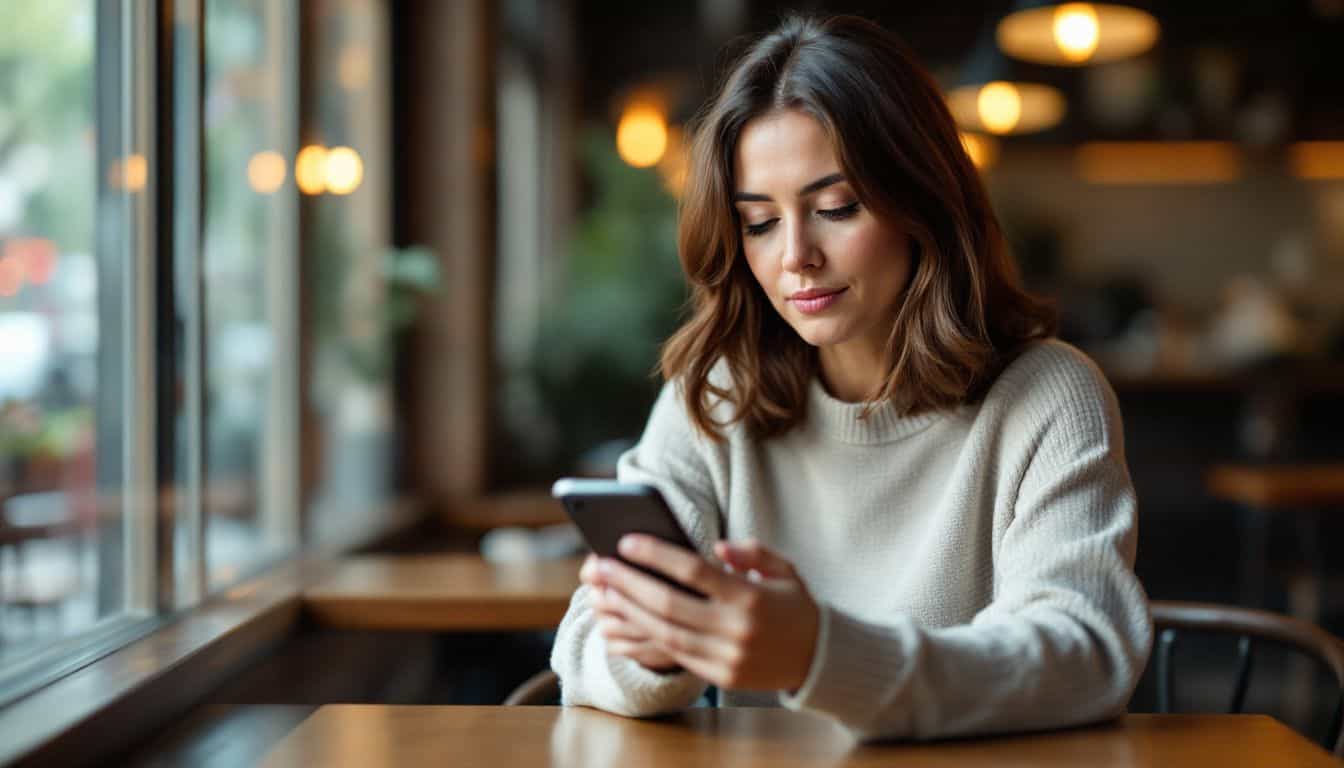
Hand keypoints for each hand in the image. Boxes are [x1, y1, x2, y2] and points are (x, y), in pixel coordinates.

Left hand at [589, 536, 819, 691]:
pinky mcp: (719, 676)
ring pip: (665, 633)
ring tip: (604, 592)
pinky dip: (646, 637)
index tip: (626, 541)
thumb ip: (752, 552)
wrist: (818, 659)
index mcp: (750, 596)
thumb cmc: (795, 605)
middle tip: (601, 566)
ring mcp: (726, 657)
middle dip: (629, 583)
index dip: (656, 555)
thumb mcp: (784, 569)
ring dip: (629, 612)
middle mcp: (735, 629)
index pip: (693, 571)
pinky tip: (625, 621)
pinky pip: (674, 655)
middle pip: (669, 604)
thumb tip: (716, 548)